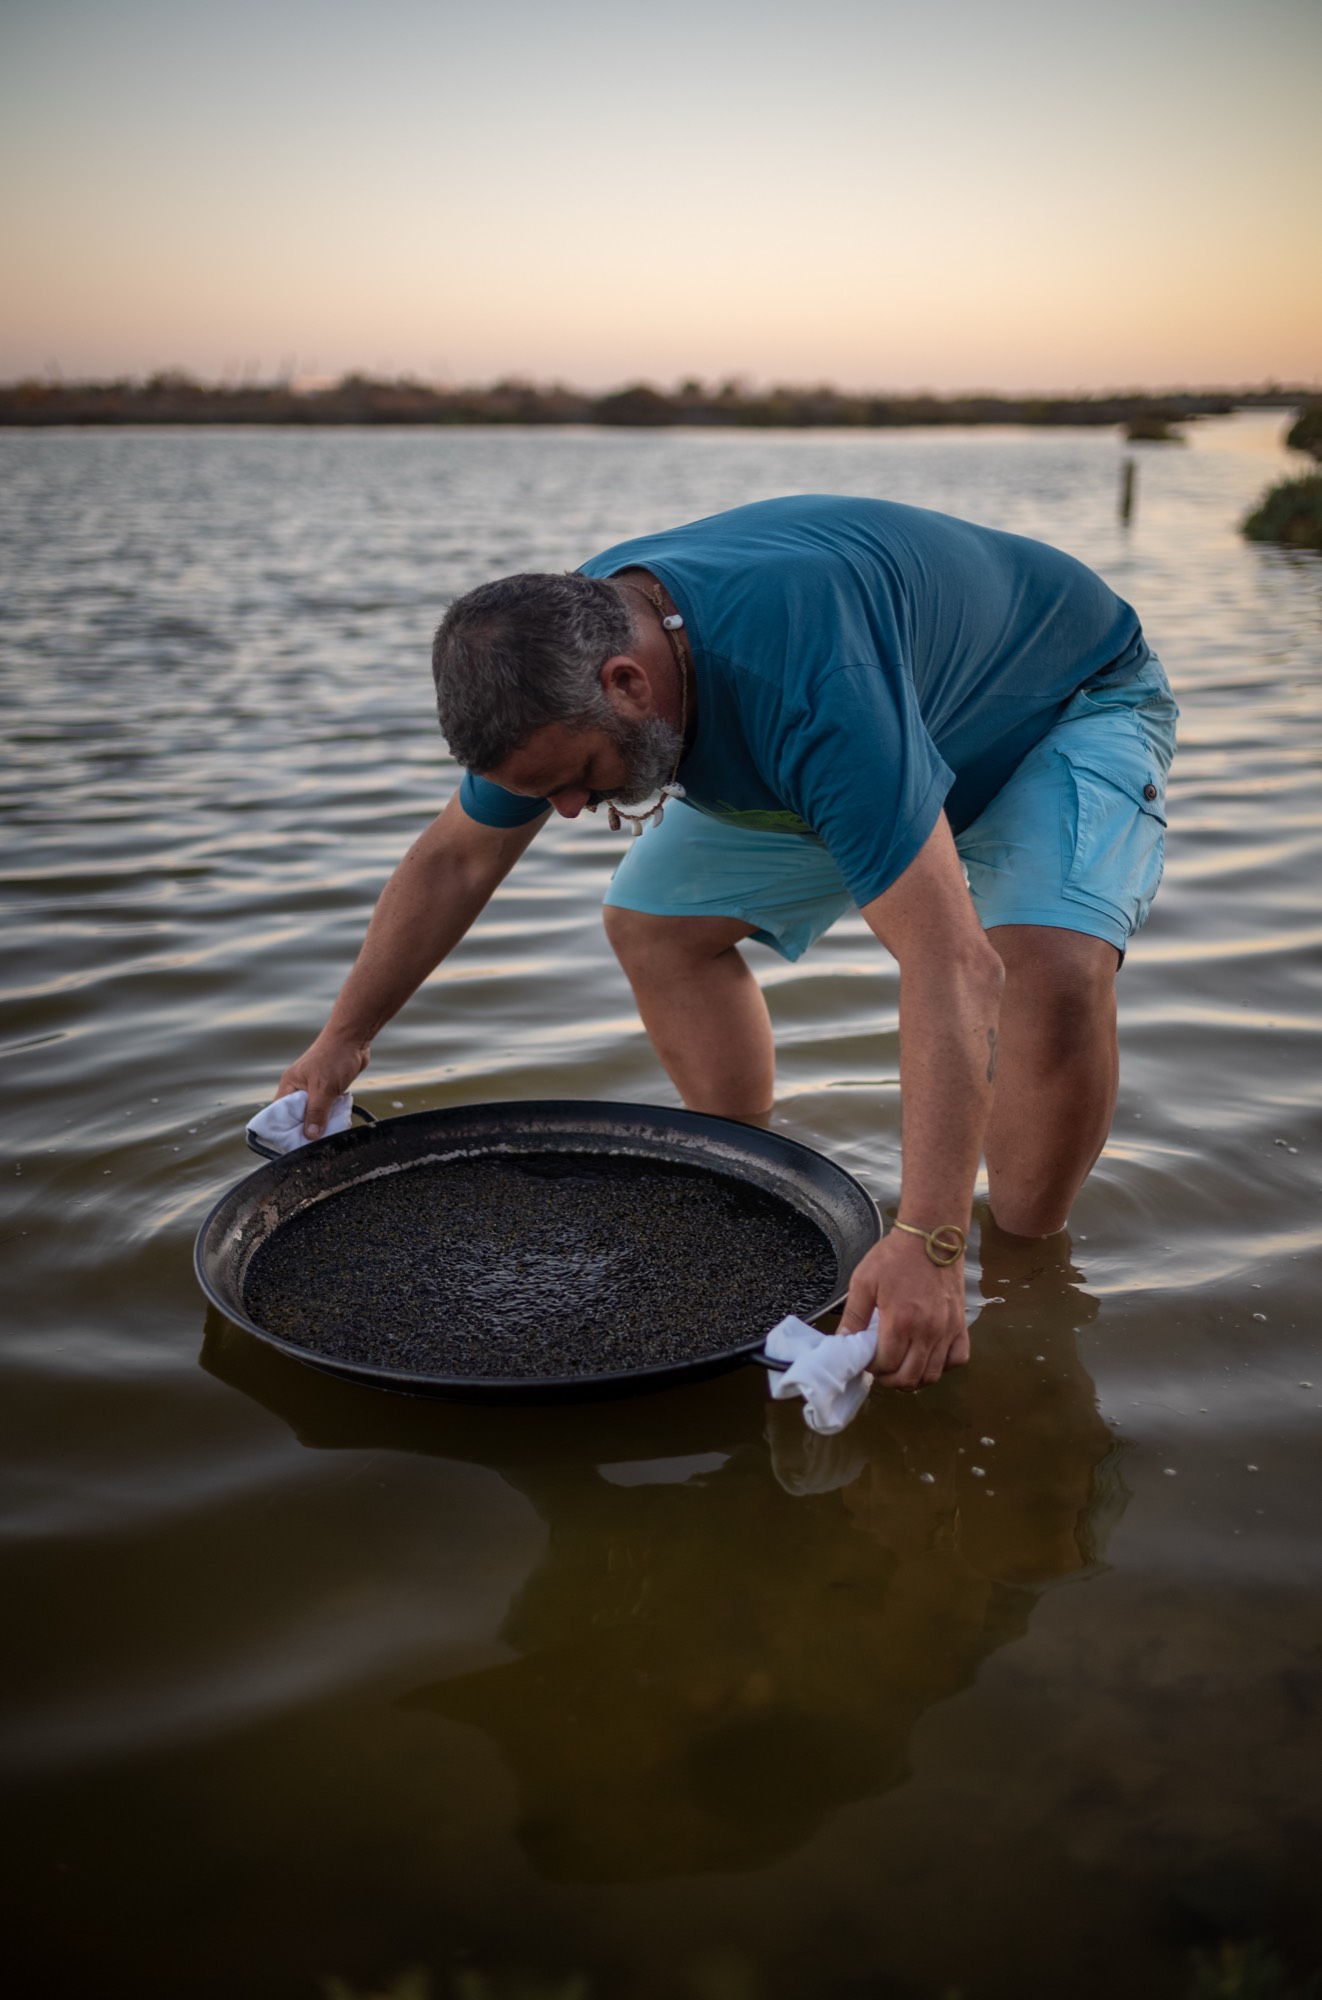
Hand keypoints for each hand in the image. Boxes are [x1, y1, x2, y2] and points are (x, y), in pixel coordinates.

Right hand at [275, 1032, 370, 1139]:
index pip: (279, 1114)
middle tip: (314, 1144)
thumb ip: (316, 1112)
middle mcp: (298, 1088)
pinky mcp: (328, 1088)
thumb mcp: (324, 1088)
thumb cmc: (334, 1057)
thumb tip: (309, 1136)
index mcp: (289, 1085)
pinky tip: (337, 1122)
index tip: (292, 1145)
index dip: (284, 1130)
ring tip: (328, 1134)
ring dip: (321, 1122)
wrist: (354, 1039)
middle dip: (305, 1129)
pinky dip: (331, 1114)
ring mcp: (314, 1088)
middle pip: (297, 1116)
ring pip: (313, 1112)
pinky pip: (326, 1107)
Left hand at [838, 1229, 970, 1389]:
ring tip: (901, 1365)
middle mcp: (927, 1331)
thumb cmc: (895, 1256)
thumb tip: (841, 1342)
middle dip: (890, 1379)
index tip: (865, 1358)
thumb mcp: (864, 1281)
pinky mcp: (960, 1325)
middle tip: (880, 1367)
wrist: (932, 1236)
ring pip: (933, 1375)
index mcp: (901, 1321)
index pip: (886, 1365)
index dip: (871, 1367)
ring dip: (914, 1377)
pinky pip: (958, 1359)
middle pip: (910, 1377)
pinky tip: (928, 1355)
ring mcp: (947, 1330)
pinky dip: (943, 1365)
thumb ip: (853, 1316)